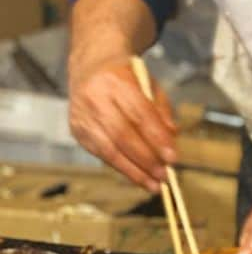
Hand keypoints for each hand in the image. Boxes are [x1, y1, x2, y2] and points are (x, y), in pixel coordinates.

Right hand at [68, 57, 176, 192]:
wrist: (90, 68)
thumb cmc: (127, 78)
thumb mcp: (150, 85)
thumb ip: (162, 110)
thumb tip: (172, 137)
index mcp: (117, 81)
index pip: (139, 114)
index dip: (156, 138)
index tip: (173, 157)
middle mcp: (95, 98)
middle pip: (122, 135)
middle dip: (146, 159)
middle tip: (164, 176)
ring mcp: (82, 116)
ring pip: (108, 149)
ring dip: (133, 170)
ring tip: (153, 185)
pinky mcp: (76, 131)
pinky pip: (100, 154)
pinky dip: (121, 167)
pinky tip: (137, 177)